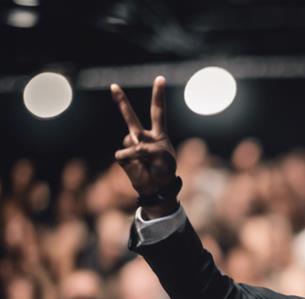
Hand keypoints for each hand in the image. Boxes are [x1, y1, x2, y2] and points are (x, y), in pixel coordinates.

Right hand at [110, 76, 177, 215]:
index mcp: (158, 135)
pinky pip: (126, 154)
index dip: (158, 95)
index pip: (158, 112)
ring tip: (148, 163)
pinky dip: (133, 160)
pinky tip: (139, 166)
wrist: (156, 188)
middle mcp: (143, 137)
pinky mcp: (122, 156)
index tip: (160, 78)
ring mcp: (131, 146)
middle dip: (121, 102)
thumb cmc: (164, 171)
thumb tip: (131, 145)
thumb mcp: (165, 158)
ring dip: (141, 153)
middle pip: (131, 118)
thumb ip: (149, 148)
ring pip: (130, 141)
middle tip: (113, 86)